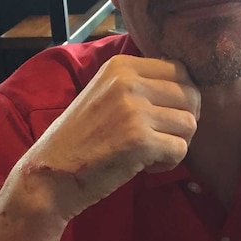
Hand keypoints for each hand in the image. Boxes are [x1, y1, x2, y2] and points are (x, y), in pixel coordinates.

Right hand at [14, 55, 200, 220]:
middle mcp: (128, 81)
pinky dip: (169, 163)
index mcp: (121, 66)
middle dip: (182, 121)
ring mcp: (134, 110)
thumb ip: (140, 84)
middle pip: (191, 95)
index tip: (163, 117)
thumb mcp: (105, 94)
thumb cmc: (80, 139)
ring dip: (176, 143)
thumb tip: (187, 85)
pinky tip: (145, 167)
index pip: (179, 70)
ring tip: (150, 153)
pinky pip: (180, 150)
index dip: (181, 97)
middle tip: (160, 138)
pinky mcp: (140, 140)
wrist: (49, 174)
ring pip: (190, 124)